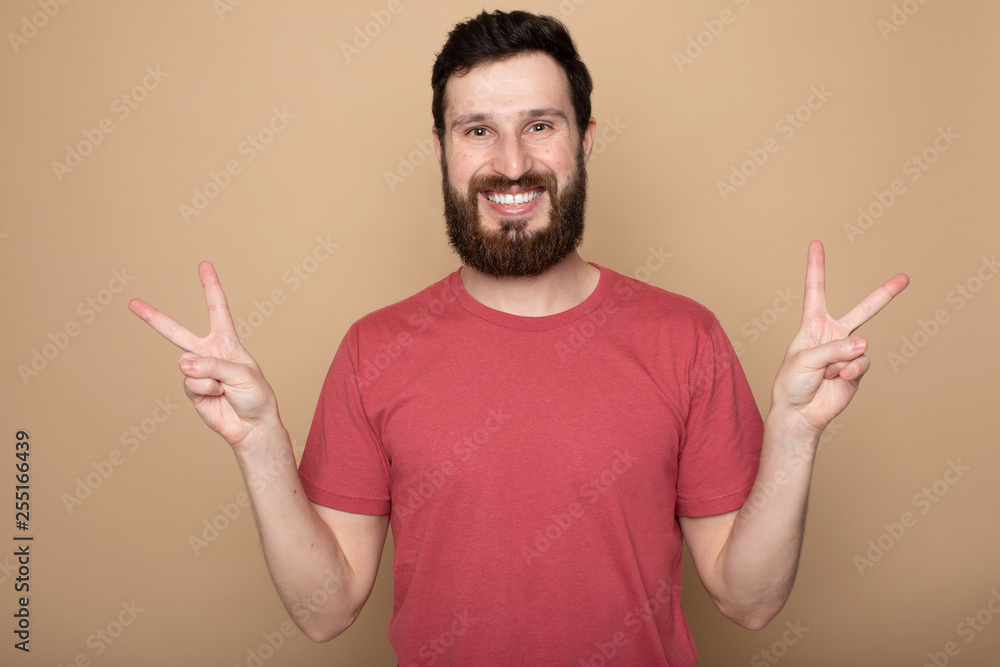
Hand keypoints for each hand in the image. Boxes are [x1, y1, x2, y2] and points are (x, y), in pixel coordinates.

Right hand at [128, 261, 278, 448]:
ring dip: (208, 377)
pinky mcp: (192, 390)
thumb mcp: (242, 373)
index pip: (217, 309)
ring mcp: (197, 372)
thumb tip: (181, 363)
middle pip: (176, 332)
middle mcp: (209, 353)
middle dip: (154, 317)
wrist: (252, 426)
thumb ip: (212, 365)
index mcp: (226, 342)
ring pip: (187, 365)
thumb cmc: (255, 395)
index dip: (211, 287)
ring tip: (224, 388)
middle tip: (132, 302)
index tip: (204, 265)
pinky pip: (190, 382)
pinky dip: (205, 389)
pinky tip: (216, 396)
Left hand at [770, 240, 908, 435]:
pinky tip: (836, 380)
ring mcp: (848, 353)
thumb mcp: (804, 360)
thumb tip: (865, 344)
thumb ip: (833, 349)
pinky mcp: (857, 370)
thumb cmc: (792, 383)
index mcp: (812, 325)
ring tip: (825, 374)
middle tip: (905, 278)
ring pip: (858, 346)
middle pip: (862, 311)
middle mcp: (833, 335)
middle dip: (884, 295)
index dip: (816, 267)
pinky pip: (861, 364)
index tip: (816, 244)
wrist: (799, 413)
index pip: (816, 291)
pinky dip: (848, 372)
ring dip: (839, 361)